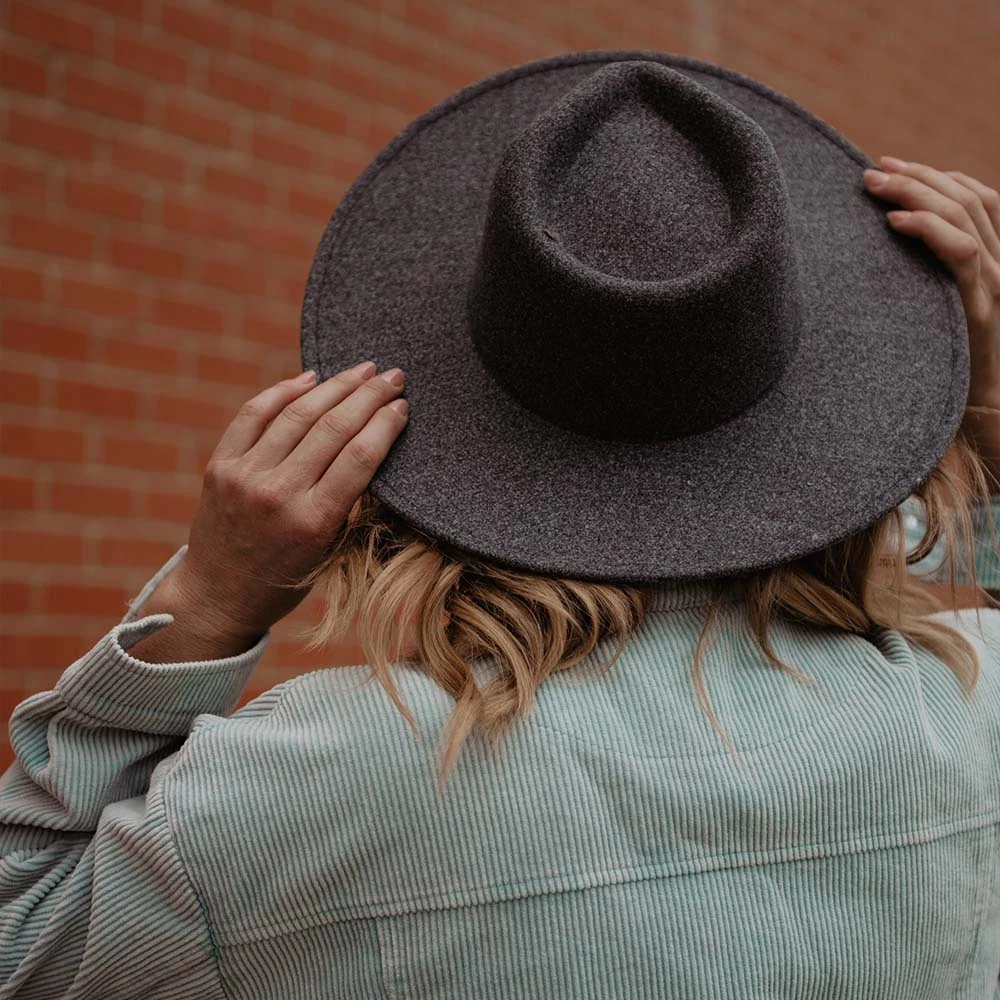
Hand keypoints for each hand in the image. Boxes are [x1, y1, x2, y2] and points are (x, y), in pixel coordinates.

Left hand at [164, 362, 408, 642]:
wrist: (217, 597)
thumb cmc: (285, 580)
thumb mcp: (328, 553)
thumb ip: (349, 504)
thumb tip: (374, 444)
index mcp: (313, 522)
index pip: (360, 457)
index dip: (385, 424)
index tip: (403, 405)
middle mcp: (278, 494)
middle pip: (333, 428)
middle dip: (368, 396)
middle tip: (392, 375)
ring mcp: (245, 476)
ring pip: (297, 414)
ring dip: (335, 386)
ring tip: (360, 370)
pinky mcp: (220, 466)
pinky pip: (254, 415)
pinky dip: (283, 391)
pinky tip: (310, 378)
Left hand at [863, 156, 999, 407]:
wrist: (982, 414)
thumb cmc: (950, 366)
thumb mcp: (935, 311)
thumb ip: (925, 279)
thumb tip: (879, 254)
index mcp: (994, 262)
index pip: (976, 198)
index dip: (936, 175)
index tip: (891, 164)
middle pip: (965, 198)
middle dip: (917, 176)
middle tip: (872, 169)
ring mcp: (996, 284)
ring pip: (964, 214)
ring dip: (916, 192)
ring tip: (875, 185)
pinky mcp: (982, 308)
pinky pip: (962, 254)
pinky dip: (927, 230)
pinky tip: (893, 223)